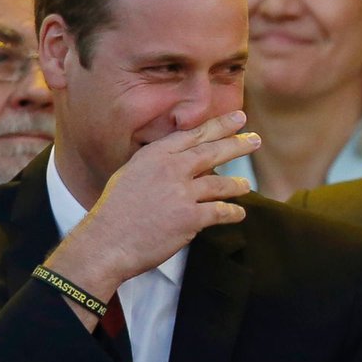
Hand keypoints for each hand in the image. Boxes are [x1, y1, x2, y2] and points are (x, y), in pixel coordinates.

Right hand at [46, 109, 258, 300]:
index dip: (218, 126)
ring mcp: (182, 193)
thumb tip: (179, 160)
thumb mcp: (131, 175)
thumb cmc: (115, 212)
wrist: (106, 243)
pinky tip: (239, 213)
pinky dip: (233, 213)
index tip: (237, 118)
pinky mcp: (190, 218)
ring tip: (246, 185)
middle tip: (255, 139)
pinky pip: (220, 212)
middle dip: (237, 144)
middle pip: (212, 152)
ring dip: (237, 185)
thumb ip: (156, 164)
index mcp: (155, 155)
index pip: (193, 135)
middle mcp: (170, 169)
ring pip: (221, 184)